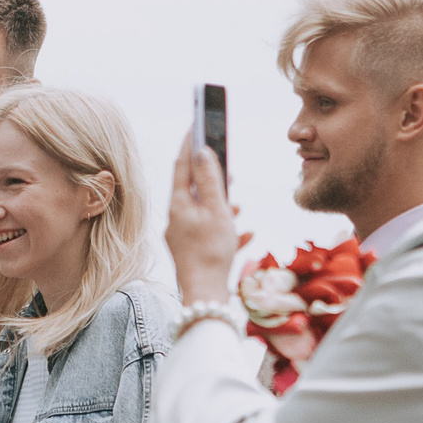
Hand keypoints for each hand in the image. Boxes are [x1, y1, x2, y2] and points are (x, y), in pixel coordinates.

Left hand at [164, 137, 242, 307]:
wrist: (205, 297)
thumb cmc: (211, 253)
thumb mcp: (217, 211)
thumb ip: (211, 180)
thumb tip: (204, 151)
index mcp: (178, 205)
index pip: (182, 165)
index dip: (190, 143)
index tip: (197, 124)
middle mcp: (176, 219)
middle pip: (192, 189)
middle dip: (210, 177)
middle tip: (225, 164)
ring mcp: (182, 237)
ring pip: (203, 212)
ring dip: (221, 205)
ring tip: (237, 203)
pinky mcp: (192, 253)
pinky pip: (209, 234)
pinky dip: (226, 230)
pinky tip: (246, 234)